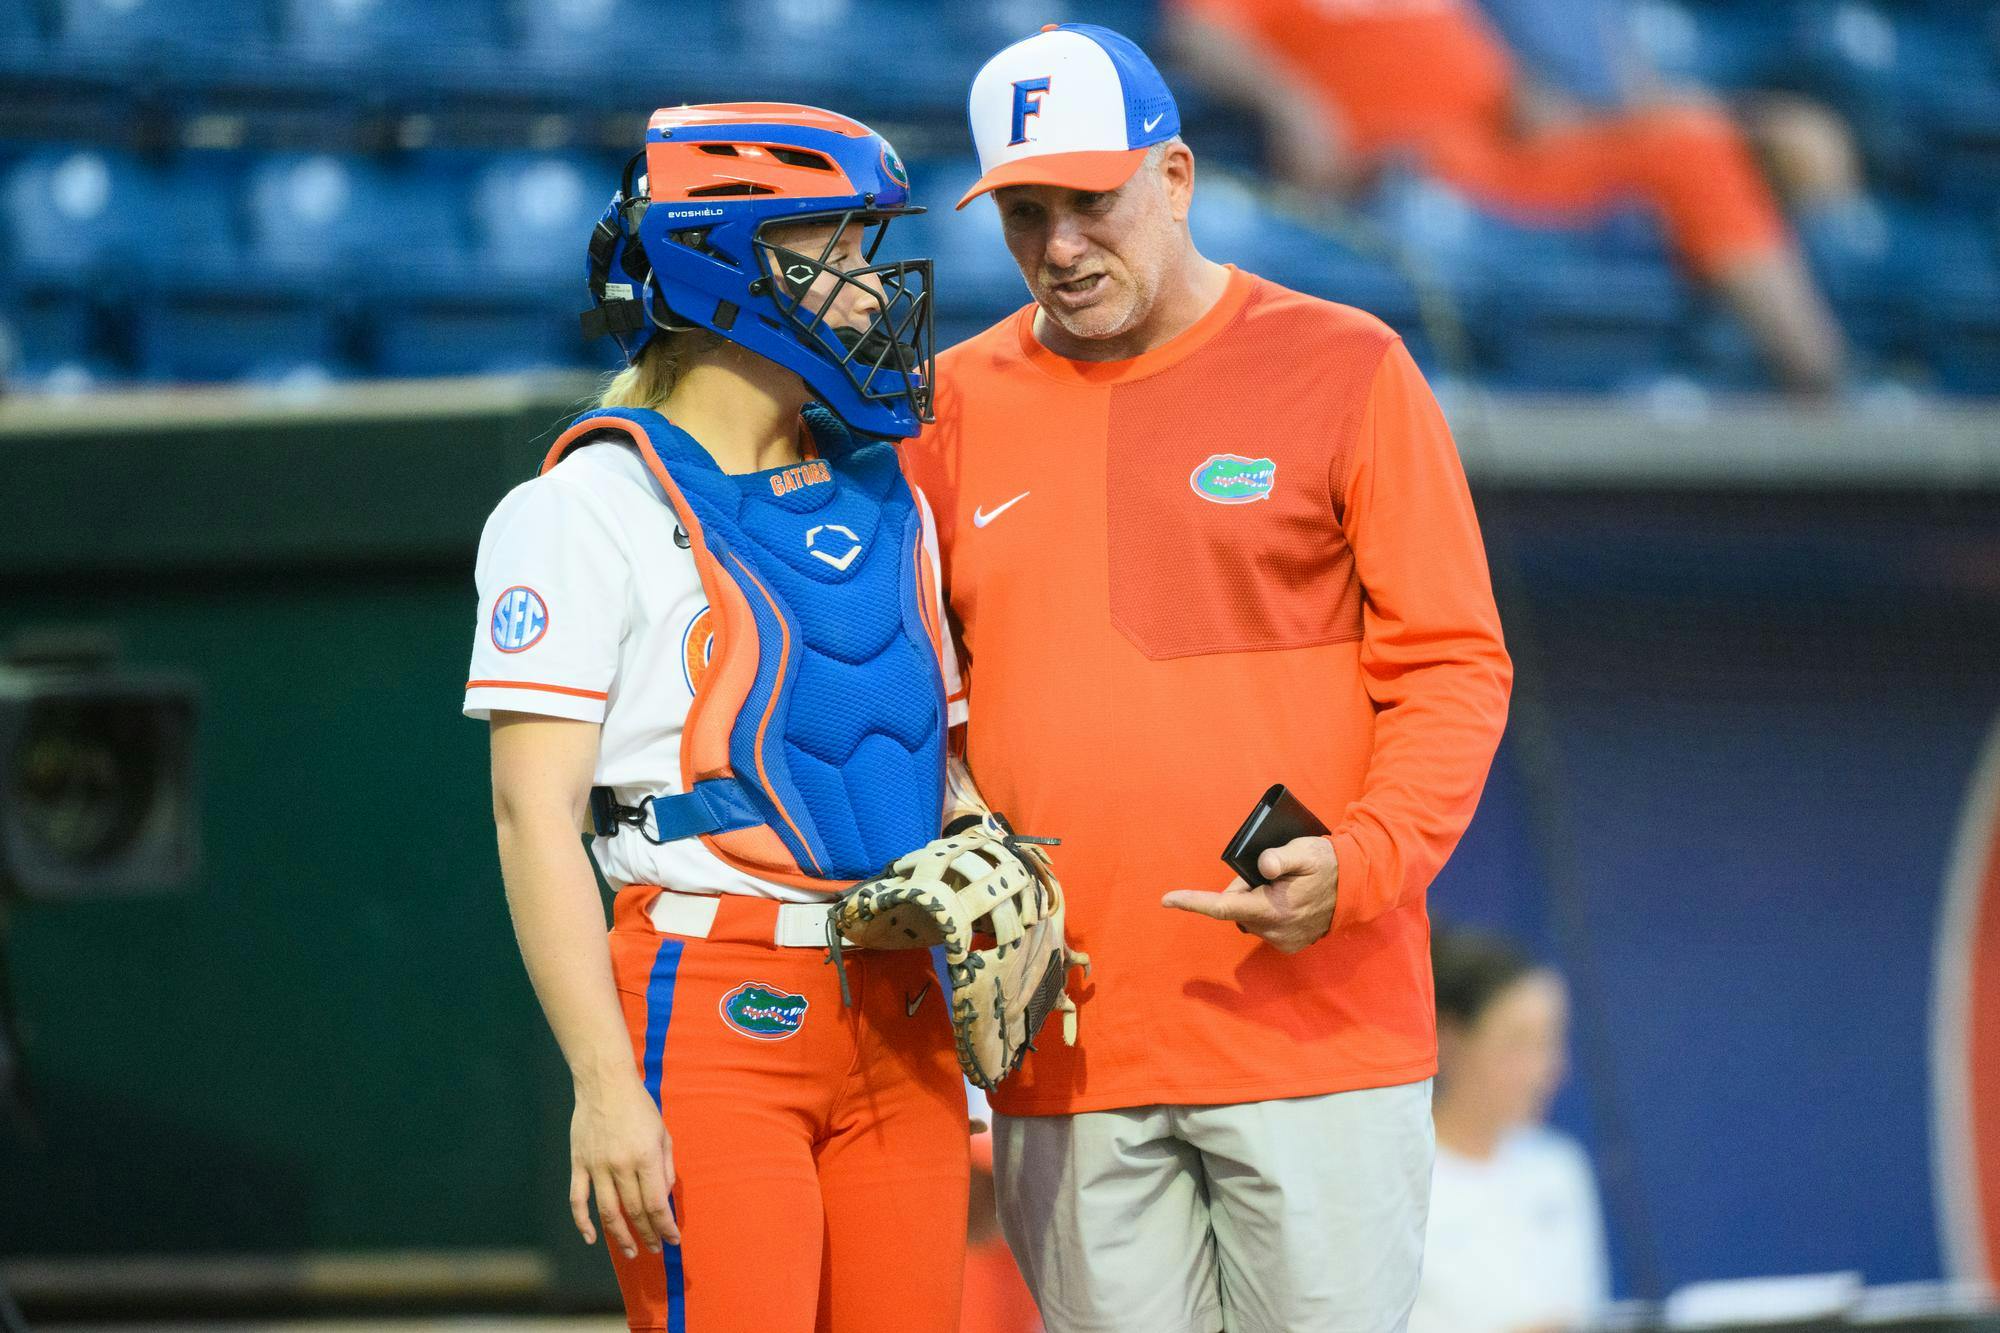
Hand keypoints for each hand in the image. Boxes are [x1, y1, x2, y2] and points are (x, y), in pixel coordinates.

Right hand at [569, 1075, 679, 1257]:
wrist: (604, 1083)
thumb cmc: (639, 1107)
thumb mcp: (662, 1133)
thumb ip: (666, 1167)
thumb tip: (664, 1199)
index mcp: (646, 1157)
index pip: (656, 1203)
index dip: (665, 1226)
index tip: (672, 1240)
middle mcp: (621, 1165)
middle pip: (634, 1211)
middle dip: (647, 1234)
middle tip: (654, 1248)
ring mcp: (597, 1166)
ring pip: (608, 1211)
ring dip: (620, 1236)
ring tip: (631, 1252)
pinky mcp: (578, 1164)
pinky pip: (578, 1200)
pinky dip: (583, 1222)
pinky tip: (592, 1239)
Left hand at [1161, 836, 1338, 953]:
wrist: (1358, 888)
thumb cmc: (1327, 864)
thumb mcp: (1305, 851)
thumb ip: (1280, 857)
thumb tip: (1262, 865)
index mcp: (1274, 908)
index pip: (1222, 907)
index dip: (1192, 902)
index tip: (1167, 899)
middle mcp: (1275, 930)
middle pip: (1236, 909)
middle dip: (1240, 891)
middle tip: (1263, 872)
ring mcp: (1283, 940)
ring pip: (1249, 918)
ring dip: (1254, 902)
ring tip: (1279, 884)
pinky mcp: (1290, 944)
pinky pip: (1264, 926)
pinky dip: (1267, 911)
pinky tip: (1285, 898)